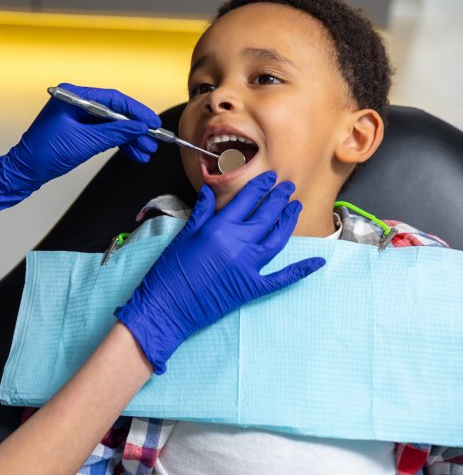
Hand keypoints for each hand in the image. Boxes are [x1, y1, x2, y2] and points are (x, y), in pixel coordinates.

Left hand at [0, 83, 160, 209]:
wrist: (23, 172)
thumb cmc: (44, 154)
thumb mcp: (84, 143)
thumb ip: (114, 133)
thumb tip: (138, 127)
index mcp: (73, 97)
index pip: (113, 99)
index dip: (136, 111)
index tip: (152, 122)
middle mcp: (76, 103)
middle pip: (114, 112)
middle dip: (135, 128)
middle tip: (152, 141)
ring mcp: (77, 118)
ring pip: (111, 125)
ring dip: (129, 139)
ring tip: (145, 152)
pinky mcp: (77, 131)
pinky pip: (103, 134)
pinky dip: (118, 143)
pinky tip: (133, 152)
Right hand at [115, 171, 325, 373]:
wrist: (168, 306)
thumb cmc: (169, 271)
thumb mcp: (182, 236)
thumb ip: (200, 213)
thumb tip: (208, 191)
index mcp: (219, 228)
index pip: (245, 200)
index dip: (260, 186)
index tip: (270, 177)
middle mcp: (238, 243)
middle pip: (266, 215)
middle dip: (279, 198)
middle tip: (288, 187)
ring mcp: (248, 266)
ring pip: (277, 238)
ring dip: (288, 221)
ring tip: (295, 208)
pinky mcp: (252, 287)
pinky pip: (282, 277)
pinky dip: (301, 270)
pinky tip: (317, 262)